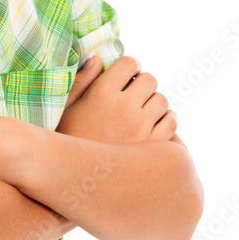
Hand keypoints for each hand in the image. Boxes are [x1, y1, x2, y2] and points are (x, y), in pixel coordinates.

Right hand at [56, 54, 176, 142]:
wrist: (77, 180)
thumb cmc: (68, 140)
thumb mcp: (67, 107)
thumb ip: (82, 80)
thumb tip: (97, 59)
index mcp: (101, 94)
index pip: (129, 63)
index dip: (130, 66)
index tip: (128, 74)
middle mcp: (124, 108)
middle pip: (150, 79)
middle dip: (143, 84)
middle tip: (134, 94)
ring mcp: (141, 128)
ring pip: (163, 100)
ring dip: (154, 103)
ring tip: (141, 112)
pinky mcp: (153, 147)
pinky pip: (171, 121)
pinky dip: (165, 120)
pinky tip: (151, 125)